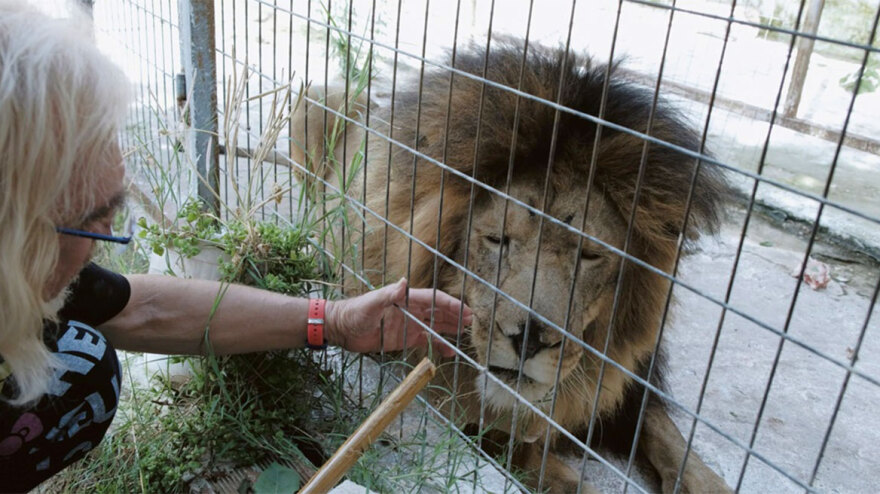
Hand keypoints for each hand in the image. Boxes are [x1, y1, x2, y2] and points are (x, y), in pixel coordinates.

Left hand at [324, 278, 471, 356]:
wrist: (342, 328)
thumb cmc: (355, 312)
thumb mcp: (371, 303)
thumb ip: (388, 294)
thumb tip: (403, 282)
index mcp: (406, 298)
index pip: (434, 299)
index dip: (450, 304)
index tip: (465, 311)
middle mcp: (411, 310)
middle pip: (439, 311)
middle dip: (455, 315)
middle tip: (471, 323)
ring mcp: (409, 324)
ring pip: (436, 325)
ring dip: (450, 328)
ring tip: (465, 334)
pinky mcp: (405, 338)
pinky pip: (426, 341)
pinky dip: (438, 345)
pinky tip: (448, 352)